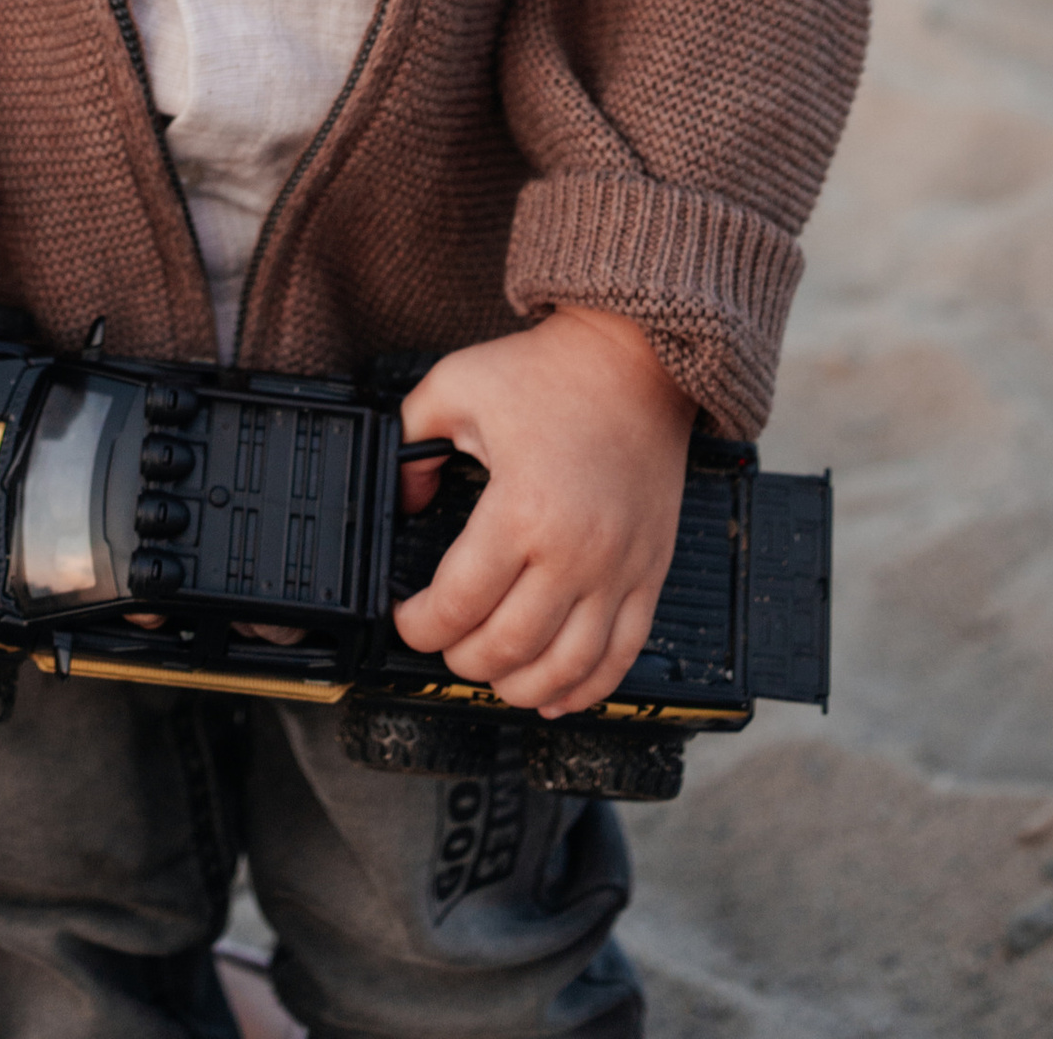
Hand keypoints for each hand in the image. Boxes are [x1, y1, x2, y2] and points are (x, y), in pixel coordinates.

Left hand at [392, 309, 695, 716]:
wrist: (636, 357)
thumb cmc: (547, 371)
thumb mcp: (455, 386)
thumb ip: (412, 443)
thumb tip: (403, 500)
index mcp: (521, 508)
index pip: (457, 603)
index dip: (418, 624)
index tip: (405, 616)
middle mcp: (574, 551)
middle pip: (506, 647)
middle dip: (460, 658)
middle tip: (443, 641)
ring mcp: (618, 569)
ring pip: (564, 669)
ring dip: (517, 686)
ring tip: (490, 672)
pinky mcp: (648, 573)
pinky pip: (621, 656)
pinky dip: (585, 689)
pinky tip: (555, 695)